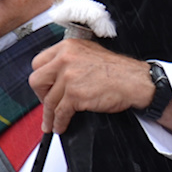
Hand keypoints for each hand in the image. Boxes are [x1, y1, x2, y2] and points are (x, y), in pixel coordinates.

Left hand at [30, 38, 171, 133]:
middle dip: (41, 95)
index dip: (41, 78)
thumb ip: (70, 60)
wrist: (135, 81)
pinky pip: (59, 112)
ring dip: (49, 114)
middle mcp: (66, 59)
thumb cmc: (118, 70)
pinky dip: (59, 122)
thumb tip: (55, 75)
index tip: (44, 87)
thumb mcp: (90, 53)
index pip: (38, 62)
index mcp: (68, 46)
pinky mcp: (75, 95)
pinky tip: (61, 125)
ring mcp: (69, 77)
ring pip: (48, 100)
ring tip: (52, 122)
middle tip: (46, 102)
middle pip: (37, 80)